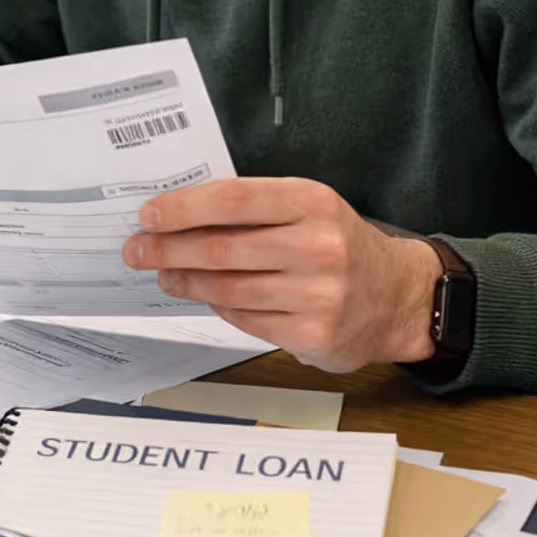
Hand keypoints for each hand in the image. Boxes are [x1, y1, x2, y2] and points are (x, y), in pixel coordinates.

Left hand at [121, 176, 441, 372]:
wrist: (398, 295)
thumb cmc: (339, 243)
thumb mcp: (307, 209)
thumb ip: (254, 209)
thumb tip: (178, 215)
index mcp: (312, 202)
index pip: (231, 201)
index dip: (182, 208)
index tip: (148, 215)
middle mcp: (319, 246)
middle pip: (221, 248)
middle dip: (168, 249)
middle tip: (137, 250)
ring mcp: (318, 295)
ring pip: (228, 288)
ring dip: (185, 281)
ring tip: (163, 274)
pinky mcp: (314, 334)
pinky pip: (245, 319)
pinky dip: (219, 307)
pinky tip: (204, 296)